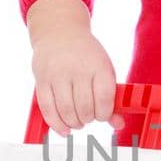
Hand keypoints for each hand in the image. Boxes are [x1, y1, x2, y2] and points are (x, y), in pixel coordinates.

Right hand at [29, 16, 124, 135]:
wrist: (60, 32)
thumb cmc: (87, 56)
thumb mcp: (104, 70)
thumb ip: (112, 98)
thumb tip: (119, 125)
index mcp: (99, 65)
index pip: (104, 98)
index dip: (105, 114)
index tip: (103, 115)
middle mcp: (77, 68)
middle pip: (85, 108)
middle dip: (89, 119)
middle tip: (89, 117)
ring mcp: (57, 74)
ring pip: (66, 111)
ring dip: (74, 123)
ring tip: (78, 122)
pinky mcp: (42, 80)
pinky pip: (47, 109)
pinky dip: (56, 124)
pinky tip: (64, 129)